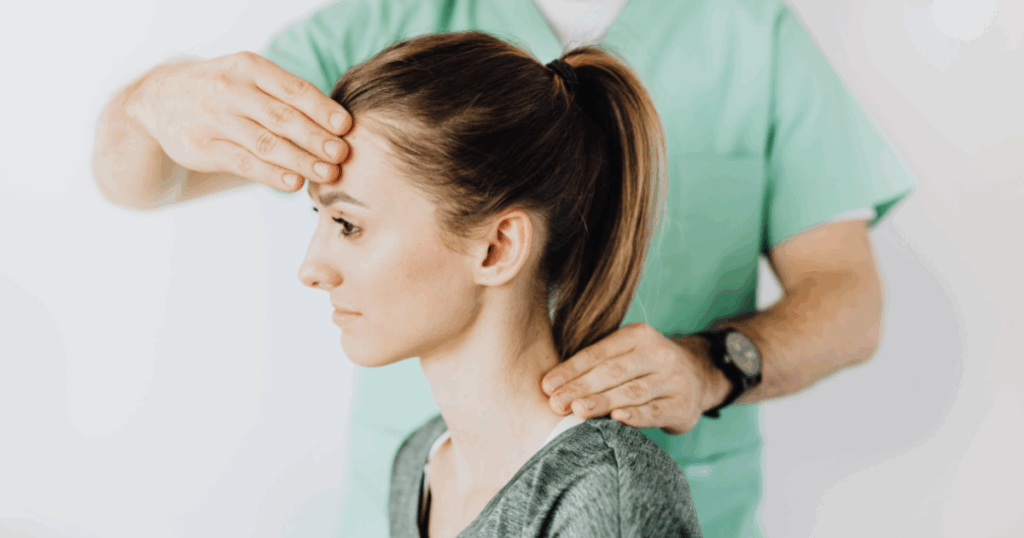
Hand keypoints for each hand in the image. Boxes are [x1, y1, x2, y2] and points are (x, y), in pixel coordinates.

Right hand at [127, 51, 351, 191]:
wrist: (160, 99)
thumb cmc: (224, 91)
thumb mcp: (249, 78)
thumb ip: (285, 96)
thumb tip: (338, 126)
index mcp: (250, 67)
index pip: (292, 89)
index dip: (322, 109)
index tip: (346, 127)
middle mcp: (230, 89)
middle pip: (282, 117)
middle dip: (316, 138)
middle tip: (343, 154)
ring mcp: (214, 118)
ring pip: (265, 142)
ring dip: (301, 160)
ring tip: (328, 174)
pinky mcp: (201, 147)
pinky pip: (243, 163)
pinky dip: (272, 175)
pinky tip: (294, 183)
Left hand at [540, 323, 731, 434]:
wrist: (698, 376)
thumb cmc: (644, 367)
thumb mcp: (627, 353)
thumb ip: (598, 362)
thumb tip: (550, 383)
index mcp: (638, 335)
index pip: (599, 353)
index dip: (571, 369)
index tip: (547, 385)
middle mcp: (658, 354)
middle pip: (613, 372)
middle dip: (581, 388)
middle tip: (556, 403)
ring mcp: (673, 379)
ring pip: (632, 391)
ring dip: (602, 402)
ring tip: (577, 412)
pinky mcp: (682, 405)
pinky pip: (655, 411)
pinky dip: (636, 416)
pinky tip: (616, 420)